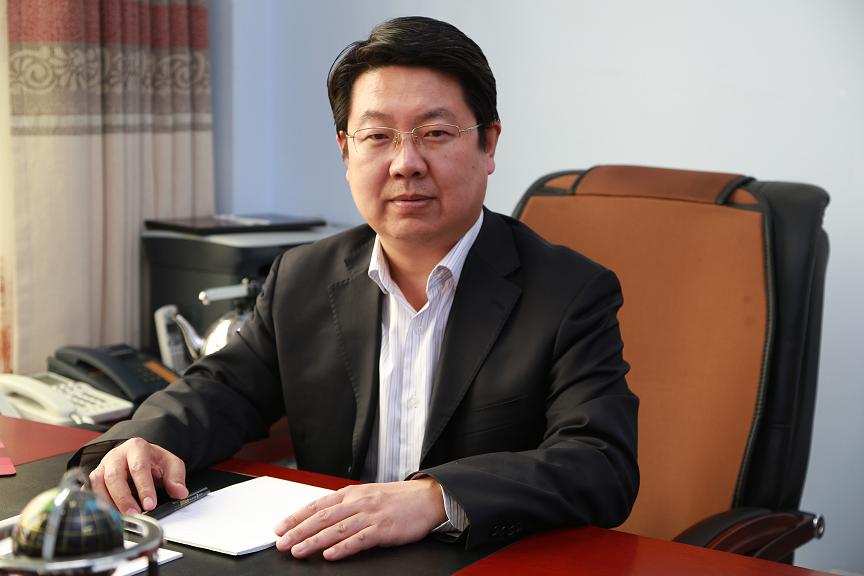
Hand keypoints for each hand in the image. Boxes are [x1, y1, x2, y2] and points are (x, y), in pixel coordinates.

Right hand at [89, 437, 187, 514]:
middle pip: (114, 476)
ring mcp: (103, 466)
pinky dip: (96, 504)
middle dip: (123, 498)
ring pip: (98, 484)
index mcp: (136, 448)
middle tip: (134, 514)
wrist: (138, 455)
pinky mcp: (94, 477)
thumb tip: (179, 492)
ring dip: (108, 503)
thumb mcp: (170, 464)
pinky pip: (89, 491)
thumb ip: (176, 477)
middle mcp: (116, 455)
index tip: (150, 504)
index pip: (138, 468)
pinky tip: (107, 514)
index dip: (144, 488)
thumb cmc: (153, 460)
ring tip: (121, 518)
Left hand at [274, 477, 446, 560]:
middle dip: (299, 531)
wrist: (427, 497)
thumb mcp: (367, 495)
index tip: (279, 528)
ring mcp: (371, 515)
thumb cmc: (397, 499)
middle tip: (281, 543)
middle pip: (322, 517)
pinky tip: (330, 555)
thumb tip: (320, 519)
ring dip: (314, 541)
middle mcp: (358, 502)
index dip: (296, 516)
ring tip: (298, 552)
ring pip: (337, 528)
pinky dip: (343, 547)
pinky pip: (360, 539)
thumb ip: (345, 506)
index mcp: (352, 493)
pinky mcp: (384, 529)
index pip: (318, 505)